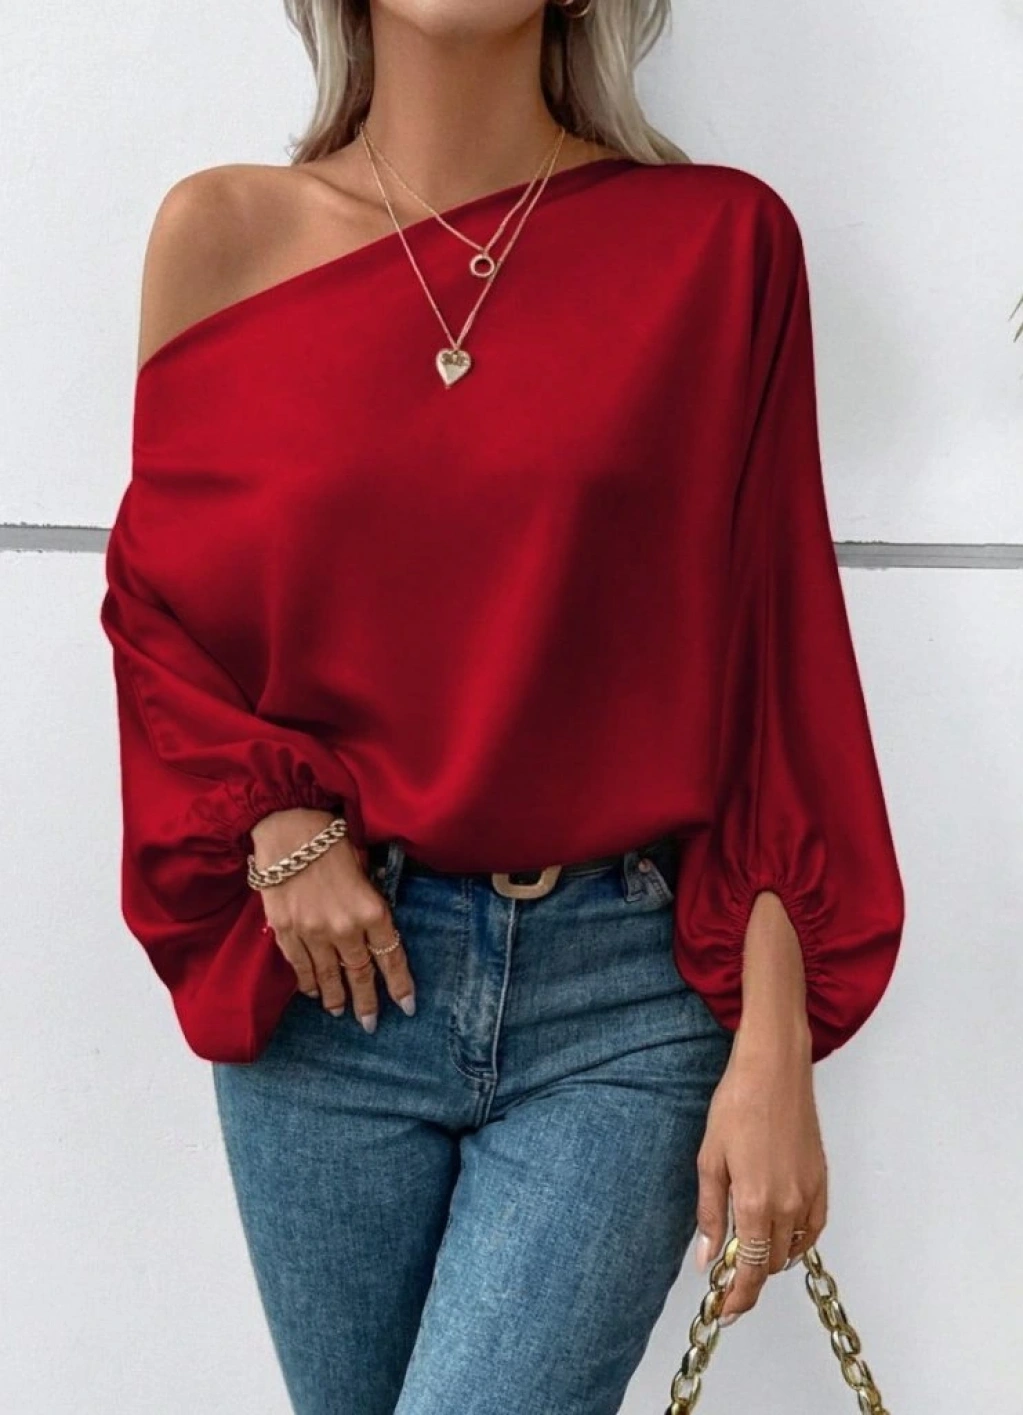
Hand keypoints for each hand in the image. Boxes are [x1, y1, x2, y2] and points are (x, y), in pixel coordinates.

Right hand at [251, 808, 415, 1031]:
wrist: (288, 826)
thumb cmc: (331, 839)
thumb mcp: (365, 867)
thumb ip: (370, 899)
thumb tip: (374, 923)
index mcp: (371, 909)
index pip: (391, 957)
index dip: (400, 985)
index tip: (407, 1006)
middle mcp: (344, 927)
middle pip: (359, 974)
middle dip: (366, 1002)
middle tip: (370, 1023)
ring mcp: (312, 932)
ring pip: (327, 976)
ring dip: (334, 997)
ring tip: (338, 1012)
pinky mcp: (285, 930)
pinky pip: (298, 965)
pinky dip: (306, 981)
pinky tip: (311, 991)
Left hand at [693, 1025, 826, 1324]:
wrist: (774, 1070)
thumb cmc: (737, 1104)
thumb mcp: (710, 1159)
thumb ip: (709, 1213)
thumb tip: (706, 1257)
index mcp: (756, 1202)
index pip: (749, 1270)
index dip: (737, 1297)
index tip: (725, 1310)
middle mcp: (788, 1205)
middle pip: (770, 1264)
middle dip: (749, 1276)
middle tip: (726, 1273)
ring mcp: (809, 1194)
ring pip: (793, 1249)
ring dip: (770, 1258)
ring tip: (746, 1248)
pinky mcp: (822, 1181)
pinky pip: (813, 1229)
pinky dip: (796, 1240)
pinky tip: (777, 1232)